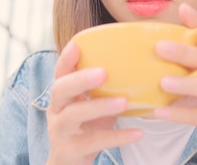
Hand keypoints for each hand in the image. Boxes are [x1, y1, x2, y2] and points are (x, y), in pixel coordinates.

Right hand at [45, 41, 142, 164]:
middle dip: (80, 79)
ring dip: (99, 106)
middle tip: (103, 72)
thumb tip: (140, 66)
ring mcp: (60, 132)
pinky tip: (138, 133)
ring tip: (124, 102)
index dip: (66, 59)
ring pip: (74, 115)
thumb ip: (105, 90)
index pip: (60, 73)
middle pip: (60, 90)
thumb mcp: (92, 107)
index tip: (77, 44)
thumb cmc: (87, 129)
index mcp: (62, 96)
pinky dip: (117, 137)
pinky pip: (94, 142)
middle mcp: (56, 111)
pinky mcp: (70, 152)